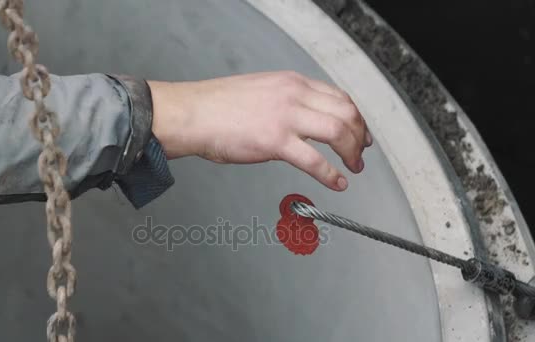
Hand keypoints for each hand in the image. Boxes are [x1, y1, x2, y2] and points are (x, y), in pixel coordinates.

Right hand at [147, 71, 371, 190]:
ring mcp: (285, 117)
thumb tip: (302, 121)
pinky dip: (331, 174)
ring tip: (353, 168)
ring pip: (338, 132)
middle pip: (346, 112)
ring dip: (351, 153)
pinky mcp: (275, 141)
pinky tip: (337, 183)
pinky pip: (314, 160)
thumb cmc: (217, 106)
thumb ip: (286, 101)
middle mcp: (294, 95)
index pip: (338, 96)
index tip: (359, 131)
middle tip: (361, 151)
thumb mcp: (261, 91)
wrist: (193, 113)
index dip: (355, 117)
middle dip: (360, 135)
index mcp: (291, 83)